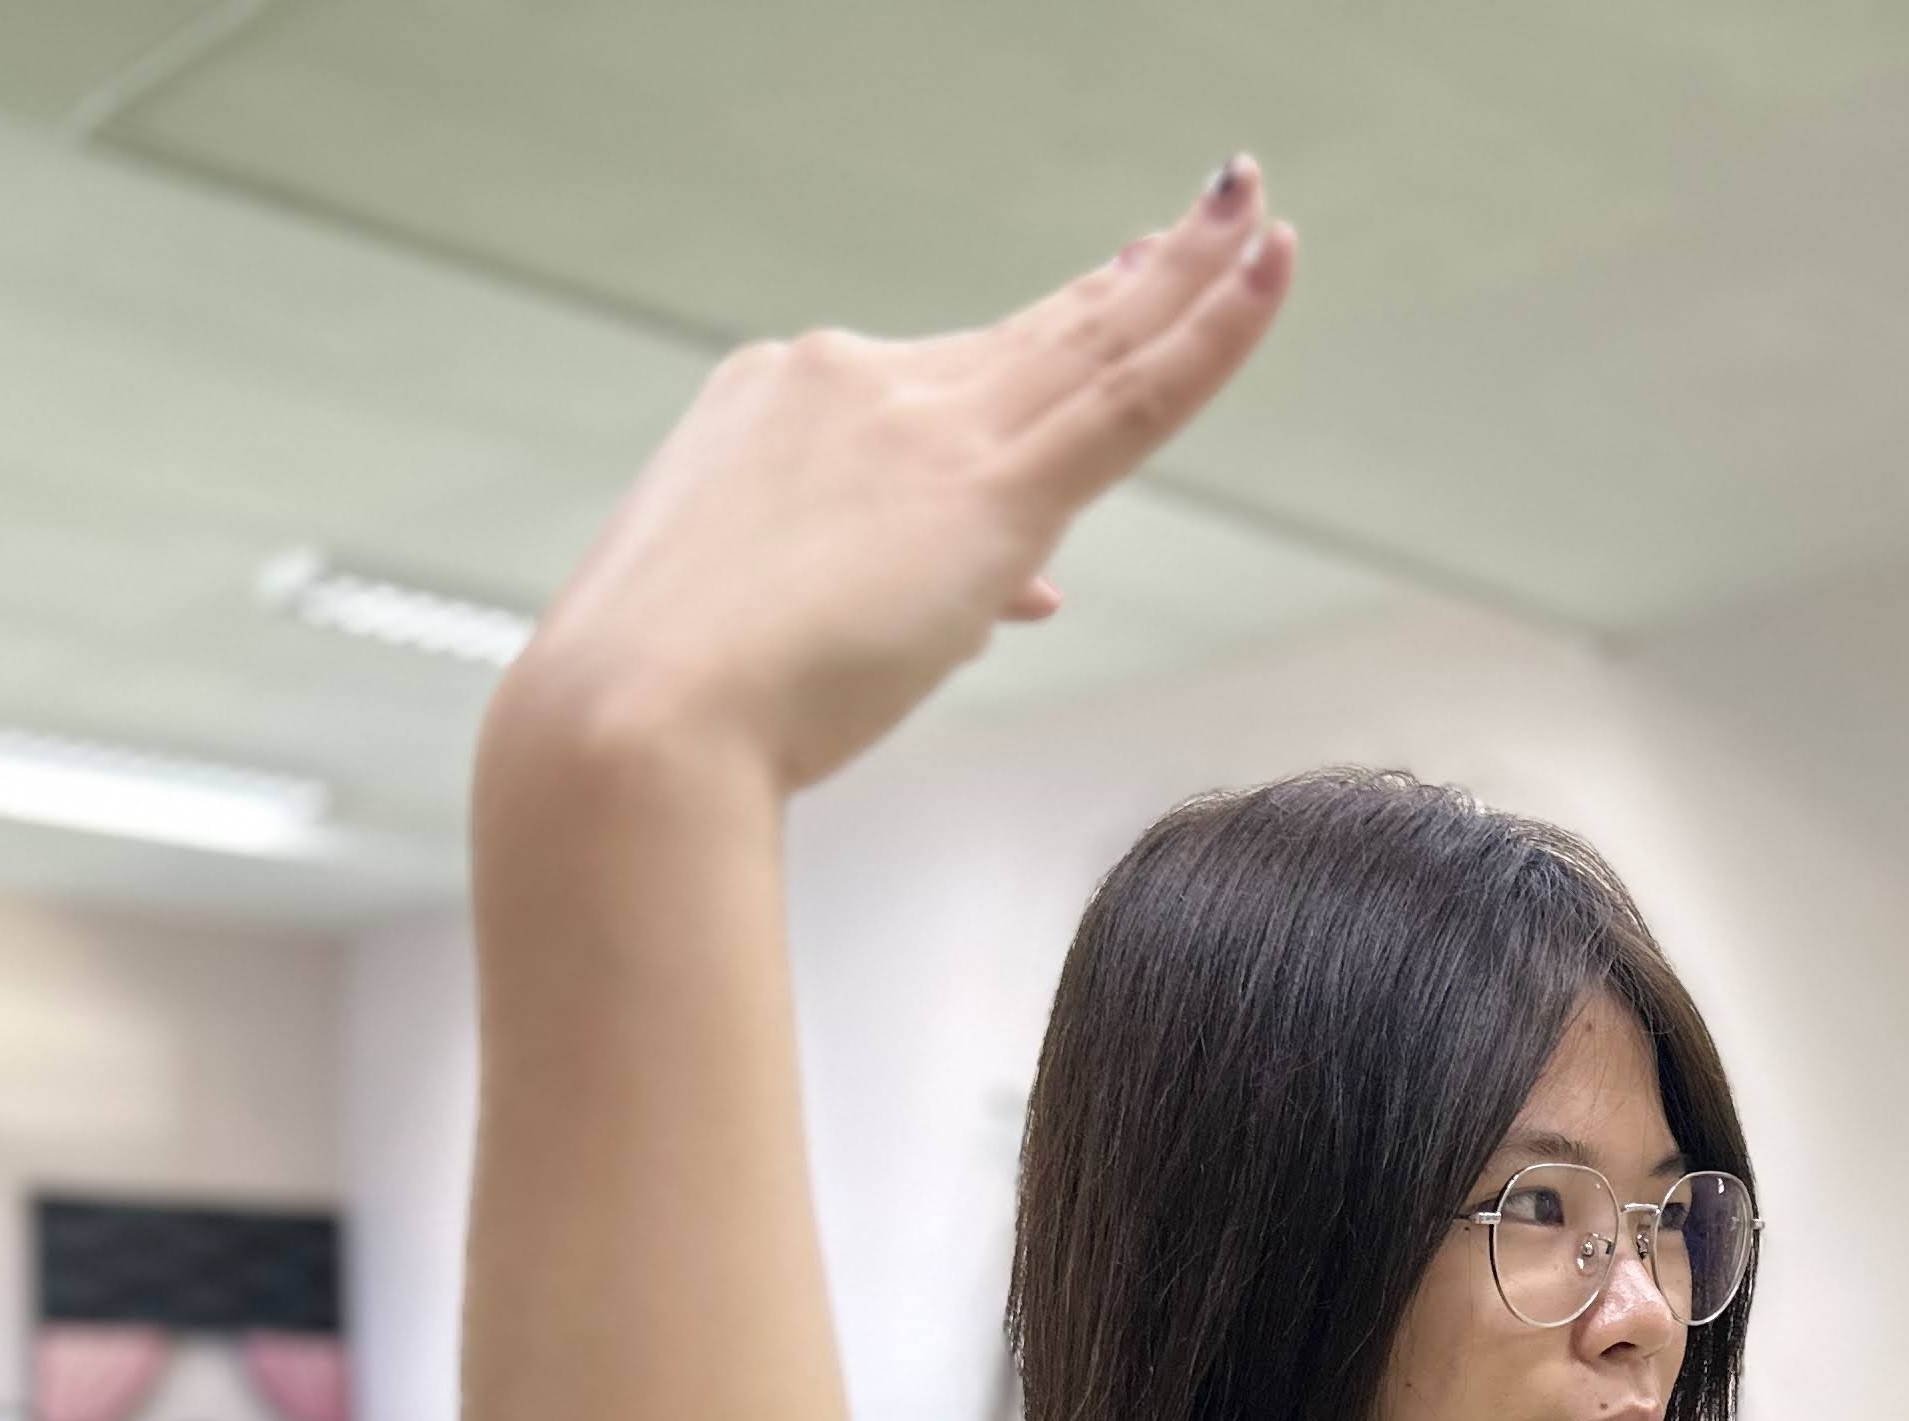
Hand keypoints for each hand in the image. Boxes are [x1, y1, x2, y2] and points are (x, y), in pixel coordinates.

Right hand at [492, 162, 1296, 794]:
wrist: (641, 722)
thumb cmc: (680, 698)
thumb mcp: (785, 618)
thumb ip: (898, 589)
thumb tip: (1021, 595)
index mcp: (787, 401)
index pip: (949, 382)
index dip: (1048, 333)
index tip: (1114, 280)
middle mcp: (857, 383)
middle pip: (1036, 331)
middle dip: (1136, 274)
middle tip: (1215, 210)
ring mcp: (924, 427)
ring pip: (1094, 342)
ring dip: (1191, 274)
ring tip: (1258, 219)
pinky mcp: (987, 494)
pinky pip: (1131, 397)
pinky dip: (1212, 330)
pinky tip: (1267, 270)